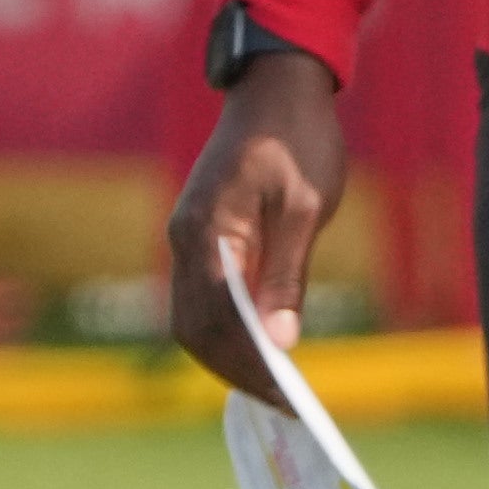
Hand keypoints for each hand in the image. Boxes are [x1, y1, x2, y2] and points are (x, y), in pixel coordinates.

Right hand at [165, 51, 351, 410]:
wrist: (275, 87)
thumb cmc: (297, 140)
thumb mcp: (304, 208)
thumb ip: (287, 276)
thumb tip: (280, 341)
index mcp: (204, 233)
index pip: (215, 320)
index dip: (248, 364)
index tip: (286, 396)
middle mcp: (184, 239)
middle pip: (192, 327)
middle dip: (233, 369)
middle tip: (281, 401)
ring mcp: (187, 236)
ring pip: (192, 315)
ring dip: (227, 353)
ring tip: (274, 382)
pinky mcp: (200, 233)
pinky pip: (202, 295)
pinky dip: (226, 327)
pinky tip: (262, 340)